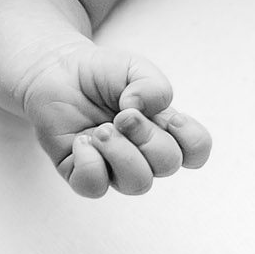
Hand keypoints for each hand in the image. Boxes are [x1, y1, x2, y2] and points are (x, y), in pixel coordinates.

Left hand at [20, 43, 212, 196]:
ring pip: (137, 183)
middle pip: (167, 165)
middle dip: (147, 137)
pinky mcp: (81, 173)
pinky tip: (80, 141)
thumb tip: (143, 111)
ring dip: (121, 153)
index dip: (192, 141)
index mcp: (163, 129)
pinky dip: (90, 162)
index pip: (196, 152)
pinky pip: (94, 186)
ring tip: (100, 130)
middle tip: (121, 115)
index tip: (170, 117)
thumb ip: (153, 85)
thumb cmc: (101, 74)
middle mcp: (142, 153)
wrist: (58, 72)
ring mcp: (113, 167)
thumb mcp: (135, 67)